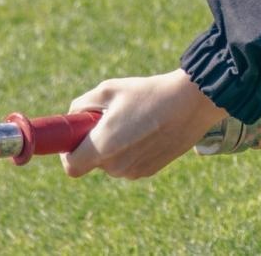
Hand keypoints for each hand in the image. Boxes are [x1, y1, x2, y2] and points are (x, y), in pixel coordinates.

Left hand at [60, 70, 227, 179]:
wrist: (192, 102)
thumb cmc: (148, 93)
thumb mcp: (109, 90)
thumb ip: (82, 105)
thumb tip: (73, 117)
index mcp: (103, 147)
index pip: (71, 166)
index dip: (68, 152)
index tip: (76, 136)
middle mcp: (117, 165)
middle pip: (92, 161)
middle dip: (95, 142)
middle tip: (111, 118)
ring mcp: (135, 171)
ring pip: (112, 162)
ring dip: (114, 146)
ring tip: (135, 120)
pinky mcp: (150, 170)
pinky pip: (129, 163)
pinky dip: (132, 149)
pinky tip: (148, 128)